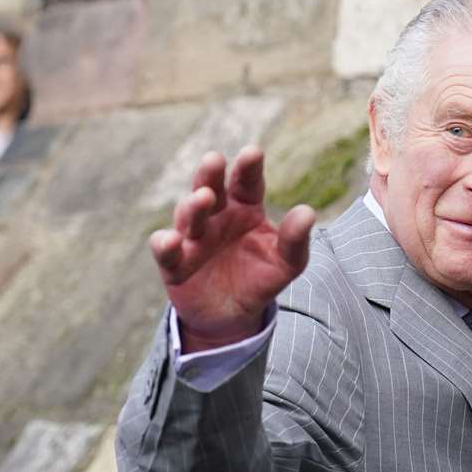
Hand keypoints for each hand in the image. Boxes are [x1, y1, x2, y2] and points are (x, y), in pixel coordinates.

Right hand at [151, 146, 314, 351]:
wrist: (232, 318)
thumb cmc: (260, 280)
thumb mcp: (286, 264)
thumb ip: (295, 241)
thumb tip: (307, 213)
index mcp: (244, 208)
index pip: (246, 182)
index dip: (247, 168)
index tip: (252, 153)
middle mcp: (215, 216)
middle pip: (210, 187)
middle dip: (210, 174)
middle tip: (214, 160)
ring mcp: (192, 238)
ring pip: (188, 215)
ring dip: (193, 206)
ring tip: (203, 199)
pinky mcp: (173, 263)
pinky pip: (164, 250)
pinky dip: (164, 244)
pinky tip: (170, 241)